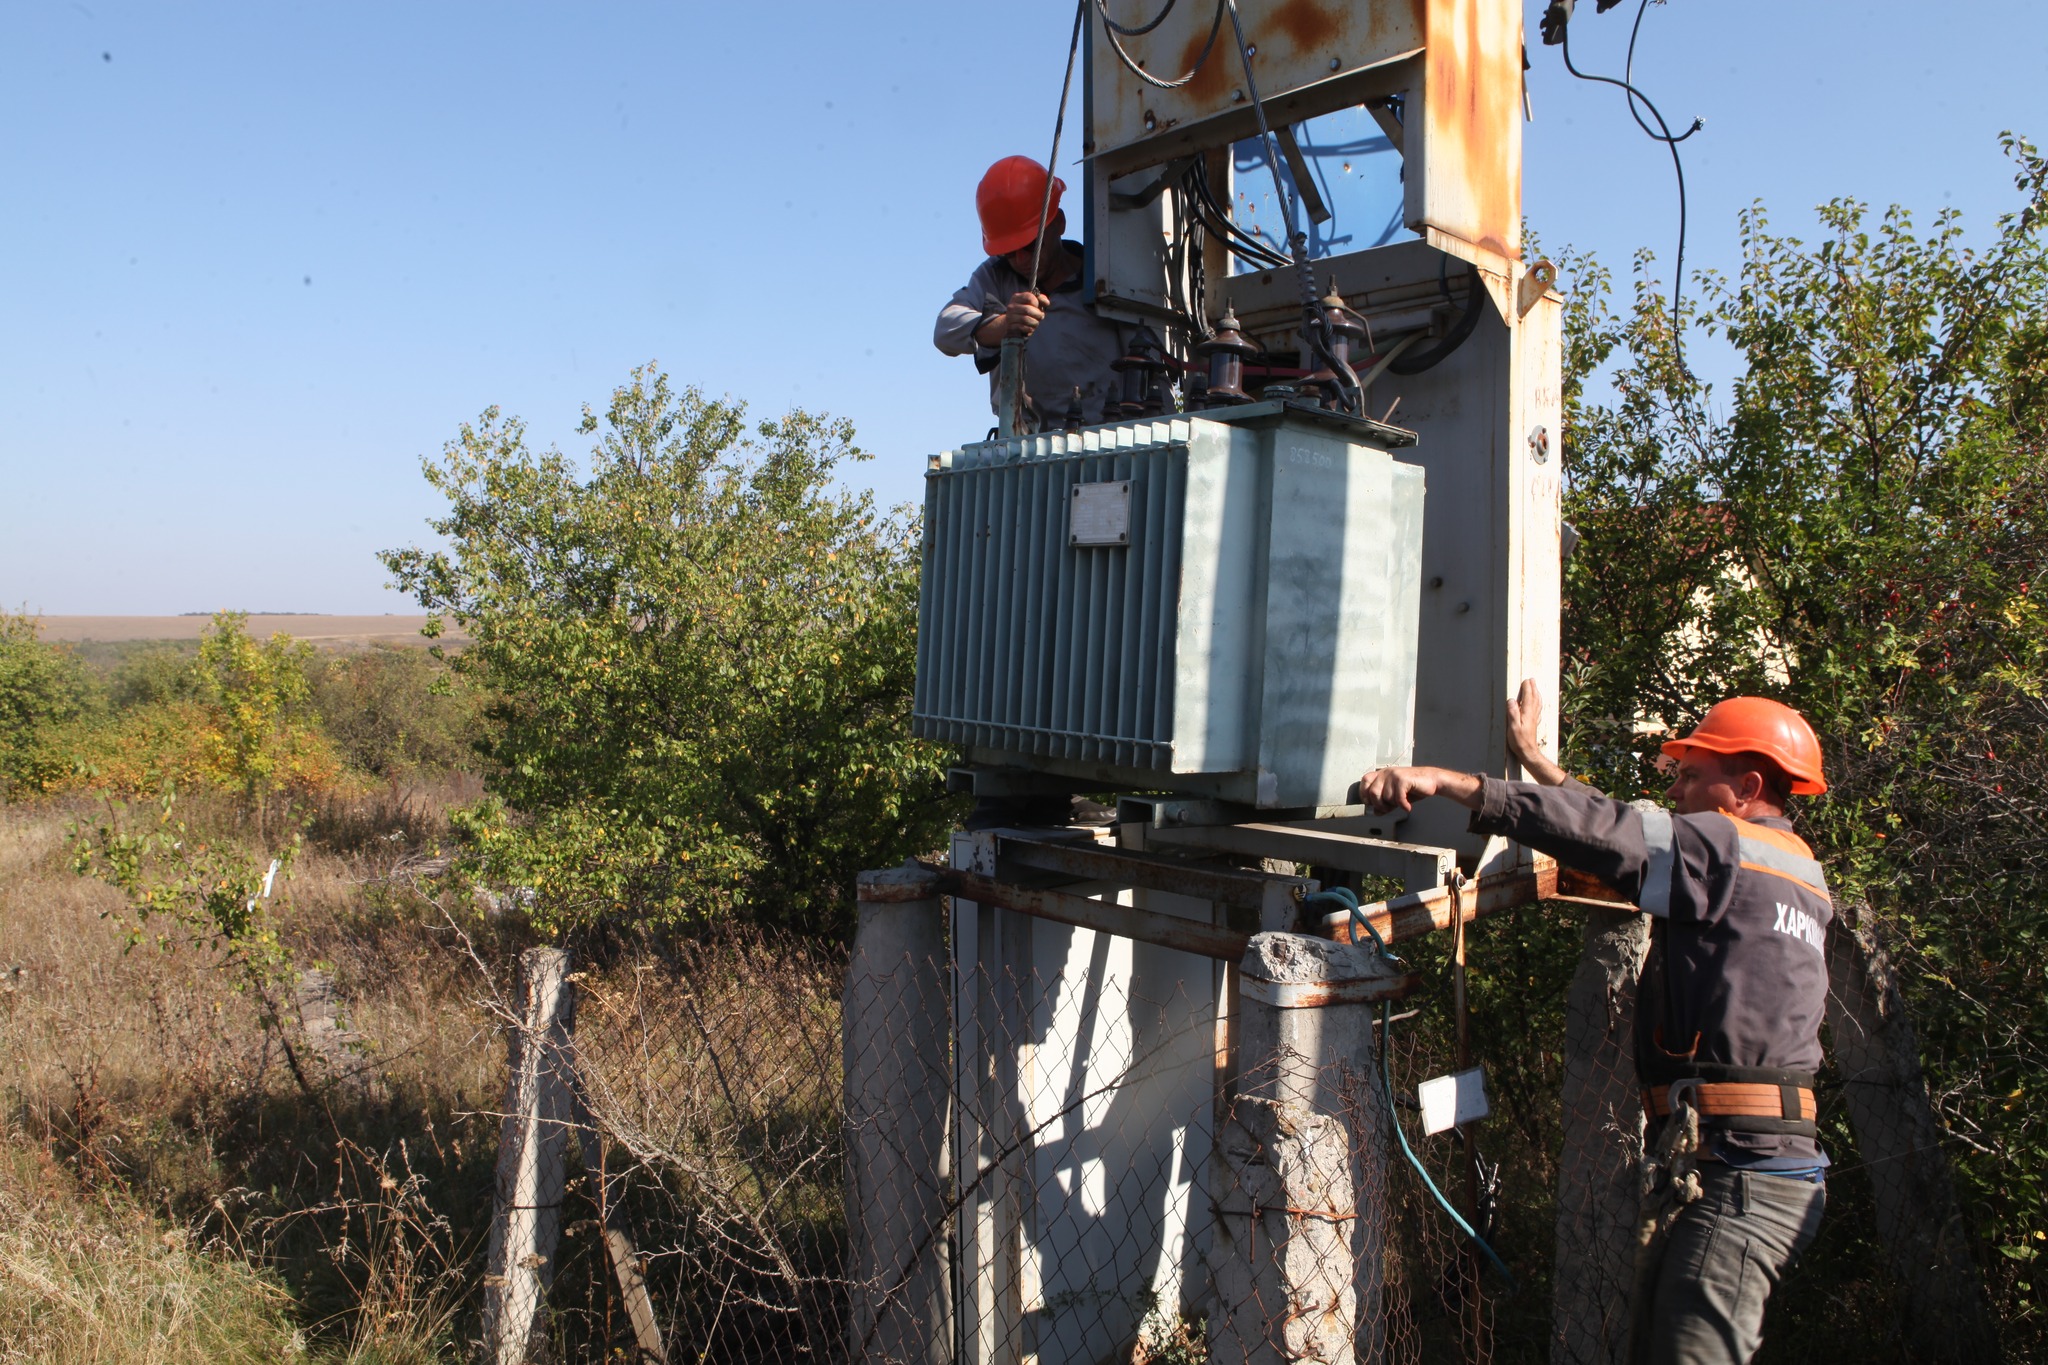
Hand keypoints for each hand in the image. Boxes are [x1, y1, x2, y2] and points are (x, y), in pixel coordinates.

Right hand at [977, 291, 1048, 344]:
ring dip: (1035, 322)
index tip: (1038, 307)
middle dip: (1037, 314)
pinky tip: (1031, 328)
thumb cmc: (1025, 312)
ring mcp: (1010, 316)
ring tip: (1036, 323)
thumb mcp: (1033, 303)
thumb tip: (1046, 303)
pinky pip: (1023, 327)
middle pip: (1027, 309)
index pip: (1029, 297)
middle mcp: (1011, 306)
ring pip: (1025, 319)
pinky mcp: (1010, 326)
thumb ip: (1041, 299)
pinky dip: (1030, 328)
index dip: (1037, 303)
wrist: (1011, 323)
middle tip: (1040, 317)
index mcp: (1017, 297)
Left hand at [1358, 765, 1483, 813]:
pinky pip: (1398, 798)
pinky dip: (1403, 805)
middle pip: (1373, 792)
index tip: (1370, 803)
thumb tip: (1375, 812)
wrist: (1432, 781)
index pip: (1365, 780)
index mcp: (1382, 774)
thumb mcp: (1396, 797)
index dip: (1364, 793)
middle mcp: (1386, 772)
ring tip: (1402, 803)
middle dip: (1380, 804)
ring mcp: (1394, 775)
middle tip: (1389, 808)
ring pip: (1386, 797)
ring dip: (1394, 805)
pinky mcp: (1403, 779)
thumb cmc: (1413, 788)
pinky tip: (1408, 806)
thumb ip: (1385, 803)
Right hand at [1505, 678, 1568, 786]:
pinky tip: (1537, 704)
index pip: (1528, 697)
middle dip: (1533, 688)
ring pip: (1537, 703)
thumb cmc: (1519, 741)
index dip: (1527, 688)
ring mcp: (1534, 719)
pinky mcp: (1534, 723)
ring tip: (1535, 688)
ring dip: (1536, 694)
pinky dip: (1538, 703)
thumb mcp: (1513, 727)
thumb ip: (1512, 713)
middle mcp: (1532, 714)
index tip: (1526, 680)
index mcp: (1527, 713)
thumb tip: (1512, 700)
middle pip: (1534, 698)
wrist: (1528, 752)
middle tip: (1532, 680)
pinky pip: (1537, 709)